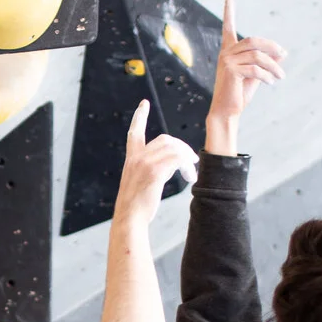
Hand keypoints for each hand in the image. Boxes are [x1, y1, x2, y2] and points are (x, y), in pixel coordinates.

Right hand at [114, 100, 198, 222]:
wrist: (129, 218)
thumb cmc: (136, 207)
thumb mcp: (140, 183)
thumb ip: (151, 169)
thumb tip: (172, 165)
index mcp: (131, 159)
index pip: (135, 132)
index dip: (139, 117)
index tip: (144, 103)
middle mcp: (137, 157)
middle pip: (165, 140)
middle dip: (182, 148)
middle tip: (192, 161)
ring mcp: (145, 163)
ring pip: (174, 148)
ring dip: (187, 158)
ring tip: (191, 172)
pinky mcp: (154, 172)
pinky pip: (177, 159)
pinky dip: (187, 166)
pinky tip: (189, 177)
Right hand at [210, 0, 286, 120]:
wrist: (228, 112)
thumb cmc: (239, 94)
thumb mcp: (257, 75)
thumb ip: (267, 63)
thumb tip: (282, 53)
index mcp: (229, 52)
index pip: (228, 29)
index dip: (229, 14)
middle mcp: (226, 54)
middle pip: (254, 41)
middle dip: (271, 47)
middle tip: (284, 54)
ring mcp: (226, 61)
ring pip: (257, 56)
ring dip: (273, 66)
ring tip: (281, 76)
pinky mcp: (230, 71)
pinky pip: (255, 69)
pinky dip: (267, 75)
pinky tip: (271, 82)